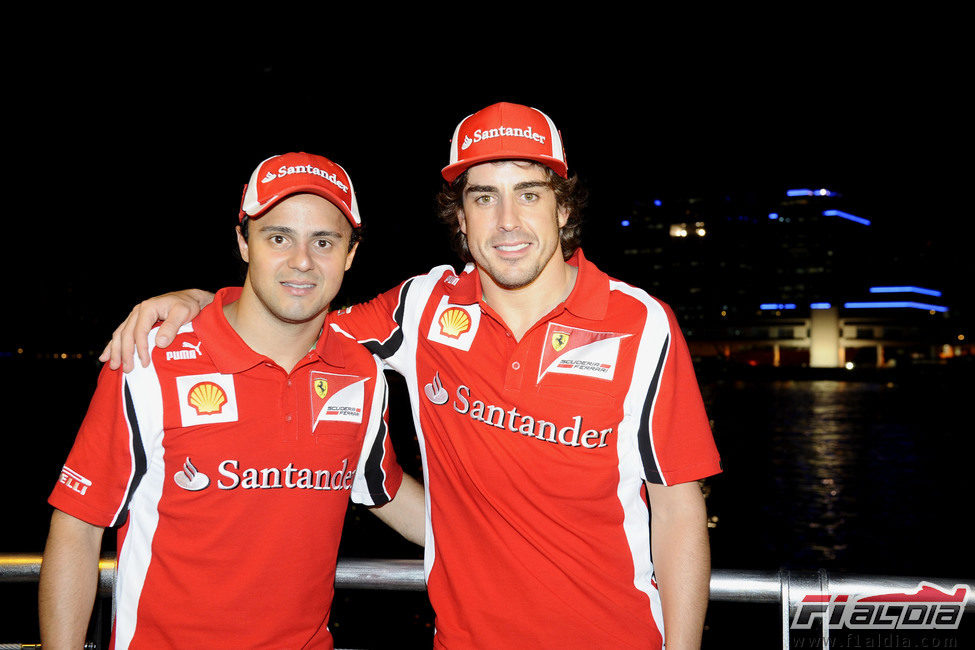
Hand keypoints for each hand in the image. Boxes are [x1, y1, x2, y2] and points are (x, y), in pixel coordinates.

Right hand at [99, 289, 213, 371]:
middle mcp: (138, 311)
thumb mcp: (183, 313)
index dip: (141, 348)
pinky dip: (114, 345)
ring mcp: (136, 316)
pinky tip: (107, 355)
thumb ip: (171, 327)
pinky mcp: (136, 321)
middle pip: (126, 334)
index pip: (139, 332)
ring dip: (115, 351)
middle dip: (125, 353)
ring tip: (114, 366)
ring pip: (120, 334)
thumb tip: (160, 343)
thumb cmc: (187, 305)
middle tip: (128, 369)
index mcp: (148, 308)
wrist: (189, 298)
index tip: (145, 363)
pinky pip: (121, 333)